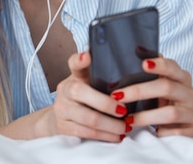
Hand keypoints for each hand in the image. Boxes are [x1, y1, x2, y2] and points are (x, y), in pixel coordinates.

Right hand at [0, 51, 130, 140]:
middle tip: (124, 111)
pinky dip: (105, 136)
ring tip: (126, 127)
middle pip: (81, 92)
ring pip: (88, 118)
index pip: (74, 64)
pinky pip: (86, 133)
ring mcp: (61, 109)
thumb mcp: (90, 85)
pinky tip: (116, 136)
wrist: (60, 118)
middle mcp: (64, 90)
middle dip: (106, 104)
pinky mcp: (62, 127)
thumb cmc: (83, 100)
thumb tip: (132, 68)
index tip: (88, 56)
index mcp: (74, 77)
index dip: (80, 60)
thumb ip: (103, 78)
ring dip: (111, 125)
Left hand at [111, 57, 192, 138]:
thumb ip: (147, 73)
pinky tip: (150, 133)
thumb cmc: (164, 104)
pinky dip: (160, 132)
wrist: (183, 130)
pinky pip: (176, 132)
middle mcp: (190, 93)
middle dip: (139, 91)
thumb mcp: (156, 88)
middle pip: (166, 87)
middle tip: (117, 96)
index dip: (159, 64)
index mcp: (181, 78)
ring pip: (171, 112)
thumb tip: (137, 49)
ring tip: (128, 119)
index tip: (144, 63)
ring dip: (146, 116)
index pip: (172, 67)